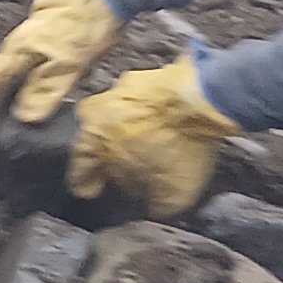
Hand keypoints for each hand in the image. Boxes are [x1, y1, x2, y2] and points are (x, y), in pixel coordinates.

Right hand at [0, 0, 124, 147]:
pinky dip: (24, 100)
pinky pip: (28, 83)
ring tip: (6, 135)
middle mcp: (16, 53)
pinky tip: (33, 112)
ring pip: (11, 86)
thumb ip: (45, 89)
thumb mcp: (67, 61)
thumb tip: (24, 119)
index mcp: (15, 54)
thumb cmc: (82, 25)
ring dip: (5, 110)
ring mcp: (31, 52)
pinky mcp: (47, 54)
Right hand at [64, 55, 236, 214]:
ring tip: (149, 144)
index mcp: (89, 142)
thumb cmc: (178, 145)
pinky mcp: (142, 76)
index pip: (78, 172)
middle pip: (94, 142)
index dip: (88, 187)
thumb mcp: (173, 192)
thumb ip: (156, 204)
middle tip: (124, 169)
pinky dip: (148, 114)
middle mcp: (94, 113)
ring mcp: (117, 90)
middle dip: (107, 157)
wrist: (204, 97)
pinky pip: (138, 102)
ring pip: (114, 119)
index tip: (95, 192)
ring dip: (127, 132)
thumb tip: (155, 207)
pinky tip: (166, 124)